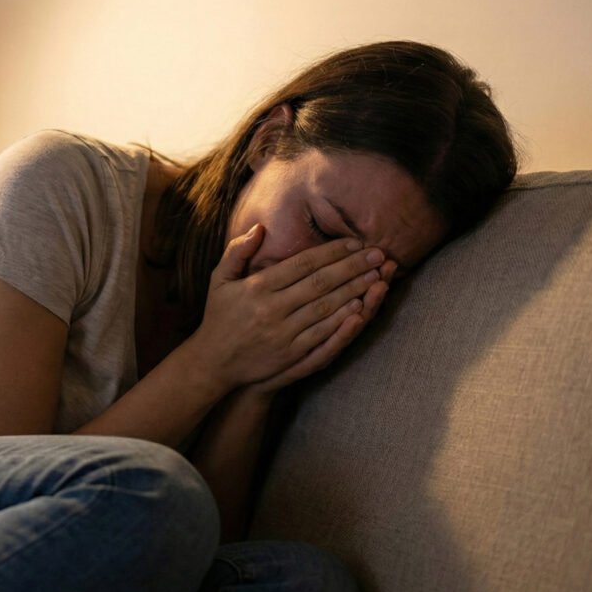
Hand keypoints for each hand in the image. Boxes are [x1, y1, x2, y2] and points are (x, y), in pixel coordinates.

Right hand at [188, 224, 394, 393]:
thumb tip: (260, 228)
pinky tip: (360, 307)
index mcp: (257, 287)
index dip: (332, 252)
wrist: (213, 363)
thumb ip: (237, 251)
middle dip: (353, 267)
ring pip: (326, 308)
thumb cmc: (219, 316)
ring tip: (378, 276)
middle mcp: (272, 309)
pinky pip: (323, 335)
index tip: (355, 242)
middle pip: (321, 283)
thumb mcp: (219, 280)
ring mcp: (283, 334)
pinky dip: (343, 321)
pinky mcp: (290, 355)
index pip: (303, 264)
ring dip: (355, 290)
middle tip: (378, 254)